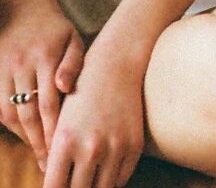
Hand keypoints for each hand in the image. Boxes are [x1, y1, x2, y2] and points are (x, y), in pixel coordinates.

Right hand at [0, 1, 83, 170]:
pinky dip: (11, 124)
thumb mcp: (73, 39)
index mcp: (45, 56)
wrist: (25, 10)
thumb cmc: (56, 30)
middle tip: (49, 162)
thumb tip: (66, 88)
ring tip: (38, 152)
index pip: (49, 102)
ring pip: (10, 113)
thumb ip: (74, 64)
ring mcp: (5, 70)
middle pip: (28, 113)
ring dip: (24, 136)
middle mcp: (22, 64)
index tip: (61, 150)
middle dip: (39, 141)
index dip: (54, 129)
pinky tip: (25, 134)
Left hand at [43, 41, 144, 187]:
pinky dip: (112, 180)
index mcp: (65, 142)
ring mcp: (115, 147)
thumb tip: (55, 187)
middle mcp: (90, 148)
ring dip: (94, 187)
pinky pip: (121, 179)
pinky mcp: (134, 145)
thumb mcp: (61, 122)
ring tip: (89, 180)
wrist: (115, 65)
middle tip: (74, 182)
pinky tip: (105, 172)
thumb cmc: (82, 92)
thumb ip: (55, 156)